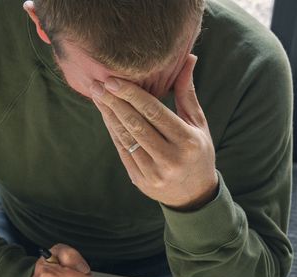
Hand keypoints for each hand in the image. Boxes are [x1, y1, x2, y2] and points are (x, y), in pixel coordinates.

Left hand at [92, 54, 217, 211]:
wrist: (194, 196)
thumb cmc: (198, 152)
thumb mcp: (199, 124)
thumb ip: (187, 94)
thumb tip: (188, 59)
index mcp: (187, 142)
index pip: (155, 113)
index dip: (132, 95)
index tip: (114, 80)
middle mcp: (170, 159)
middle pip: (136, 125)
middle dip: (114, 102)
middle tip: (97, 83)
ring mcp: (153, 173)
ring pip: (126, 138)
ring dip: (109, 115)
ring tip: (97, 95)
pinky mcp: (140, 181)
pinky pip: (123, 151)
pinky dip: (113, 131)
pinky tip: (106, 115)